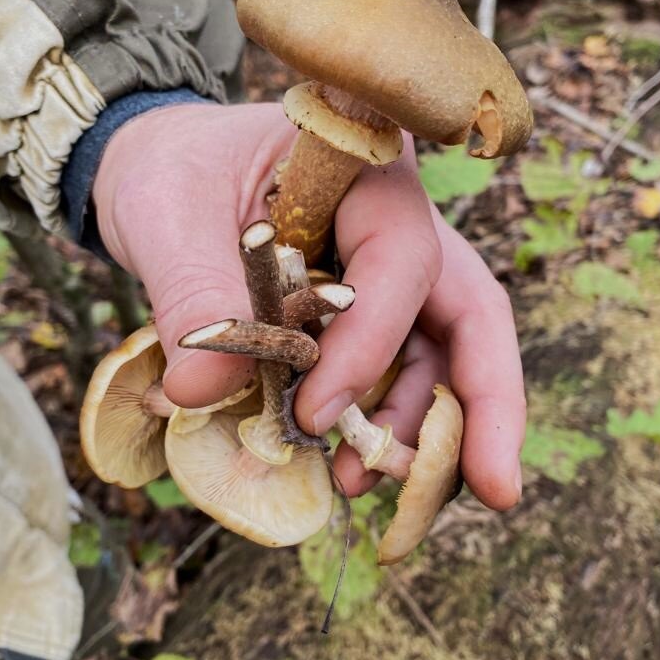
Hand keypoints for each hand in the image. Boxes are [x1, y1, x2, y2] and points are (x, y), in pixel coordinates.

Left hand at [93, 102, 525, 509]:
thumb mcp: (168, 213)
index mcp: (366, 176)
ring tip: (358, 482)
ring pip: (440, 357)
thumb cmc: (174, 168)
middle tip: (497, 491)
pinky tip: (348, 468)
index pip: (402, 260)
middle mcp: (397, 228)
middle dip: (487, 405)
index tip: (315, 415)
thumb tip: (201, 390)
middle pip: (469, 315)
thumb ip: (192, 292)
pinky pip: (393, 378)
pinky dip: (379, 427)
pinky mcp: (364, 321)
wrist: (162, 168)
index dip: (370, 344)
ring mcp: (387, 280)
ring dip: (418, 431)